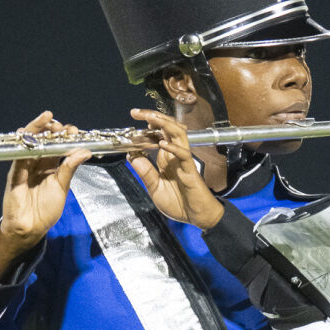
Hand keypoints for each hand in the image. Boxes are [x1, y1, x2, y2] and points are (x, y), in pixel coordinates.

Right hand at [0, 111, 89, 280]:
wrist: (30, 228)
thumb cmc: (45, 210)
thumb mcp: (61, 187)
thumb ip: (69, 169)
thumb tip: (84, 151)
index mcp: (50, 167)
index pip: (57, 146)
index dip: (64, 136)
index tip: (73, 130)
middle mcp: (37, 163)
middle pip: (43, 140)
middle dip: (51, 129)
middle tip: (60, 123)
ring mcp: (25, 166)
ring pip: (30, 143)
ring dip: (37, 130)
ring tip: (47, 119)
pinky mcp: (14, 173)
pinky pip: (18, 156)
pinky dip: (23, 145)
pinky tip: (27, 134)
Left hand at [128, 109, 224, 228]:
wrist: (197, 217)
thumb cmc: (179, 204)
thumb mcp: (155, 189)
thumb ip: (145, 172)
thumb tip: (132, 156)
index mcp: (166, 158)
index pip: (157, 135)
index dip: (147, 125)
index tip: (134, 118)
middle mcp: (174, 155)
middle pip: (167, 128)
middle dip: (153, 117)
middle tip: (136, 112)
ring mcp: (183, 161)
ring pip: (178, 135)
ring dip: (164, 124)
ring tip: (150, 118)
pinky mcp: (190, 170)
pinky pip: (184, 155)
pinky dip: (173, 148)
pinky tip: (163, 143)